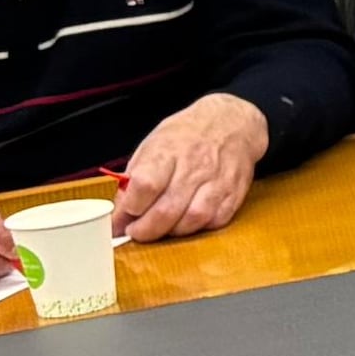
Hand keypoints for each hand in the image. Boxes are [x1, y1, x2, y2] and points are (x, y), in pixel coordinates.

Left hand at [108, 93, 269, 243]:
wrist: (231, 123)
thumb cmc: (186, 136)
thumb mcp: (152, 146)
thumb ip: (134, 180)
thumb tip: (120, 215)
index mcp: (167, 152)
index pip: (145, 185)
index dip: (131, 206)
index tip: (124, 214)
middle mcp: (194, 167)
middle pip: (166, 210)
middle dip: (145, 230)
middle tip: (136, 232)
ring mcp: (217, 181)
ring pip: (192, 220)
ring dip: (171, 232)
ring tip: (162, 228)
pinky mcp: (234, 194)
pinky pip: (215, 221)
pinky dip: (198, 229)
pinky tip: (187, 222)